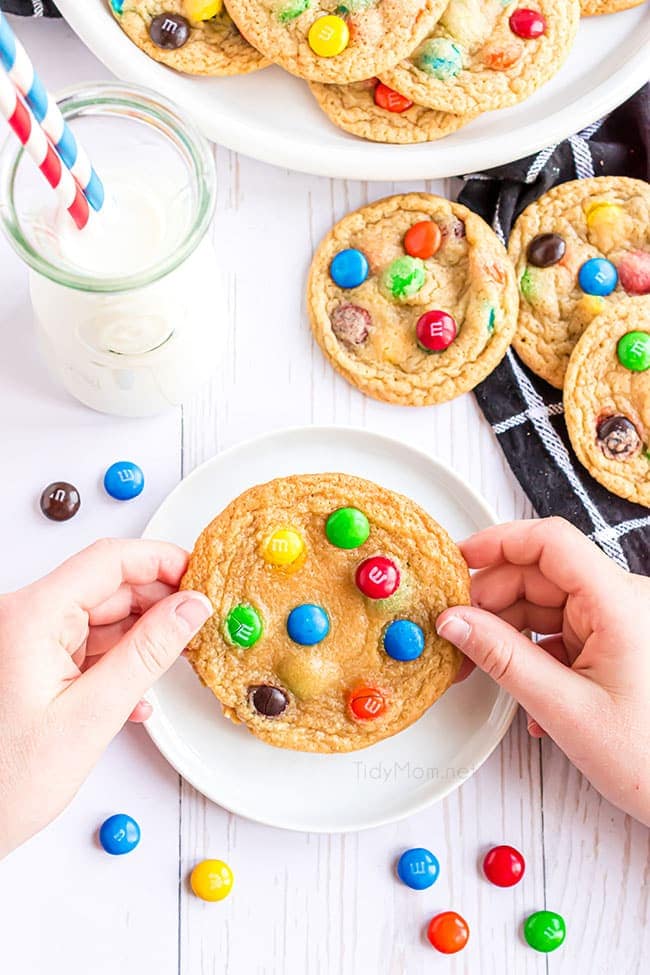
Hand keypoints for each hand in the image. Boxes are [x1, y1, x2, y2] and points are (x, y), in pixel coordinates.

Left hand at [0, 539, 211, 857]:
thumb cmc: (5, 781)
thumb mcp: (92, 715)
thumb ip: (147, 654)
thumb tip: (189, 609)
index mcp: (31, 617)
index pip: (108, 561)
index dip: (161, 560)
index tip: (200, 574)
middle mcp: (24, 619)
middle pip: (106, 586)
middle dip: (158, 601)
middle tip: (200, 620)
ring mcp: (27, 641)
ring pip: (100, 617)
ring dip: (141, 637)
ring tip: (176, 659)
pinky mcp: (32, 665)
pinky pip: (86, 646)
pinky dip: (118, 661)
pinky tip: (139, 692)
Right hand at [437, 517, 649, 825]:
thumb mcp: (564, 709)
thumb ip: (503, 659)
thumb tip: (455, 622)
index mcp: (620, 604)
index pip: (550, 542)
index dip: (498, 543)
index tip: (457, 561)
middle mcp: (623, 601)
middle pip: (540, 573)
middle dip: (491, 600)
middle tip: (456, 632)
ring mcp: (619, 621)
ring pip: (544, 601)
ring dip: (507, 631)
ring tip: (481, 667)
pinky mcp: (614, 643)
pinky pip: (559, 629)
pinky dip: (531, 651)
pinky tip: (522, 690)